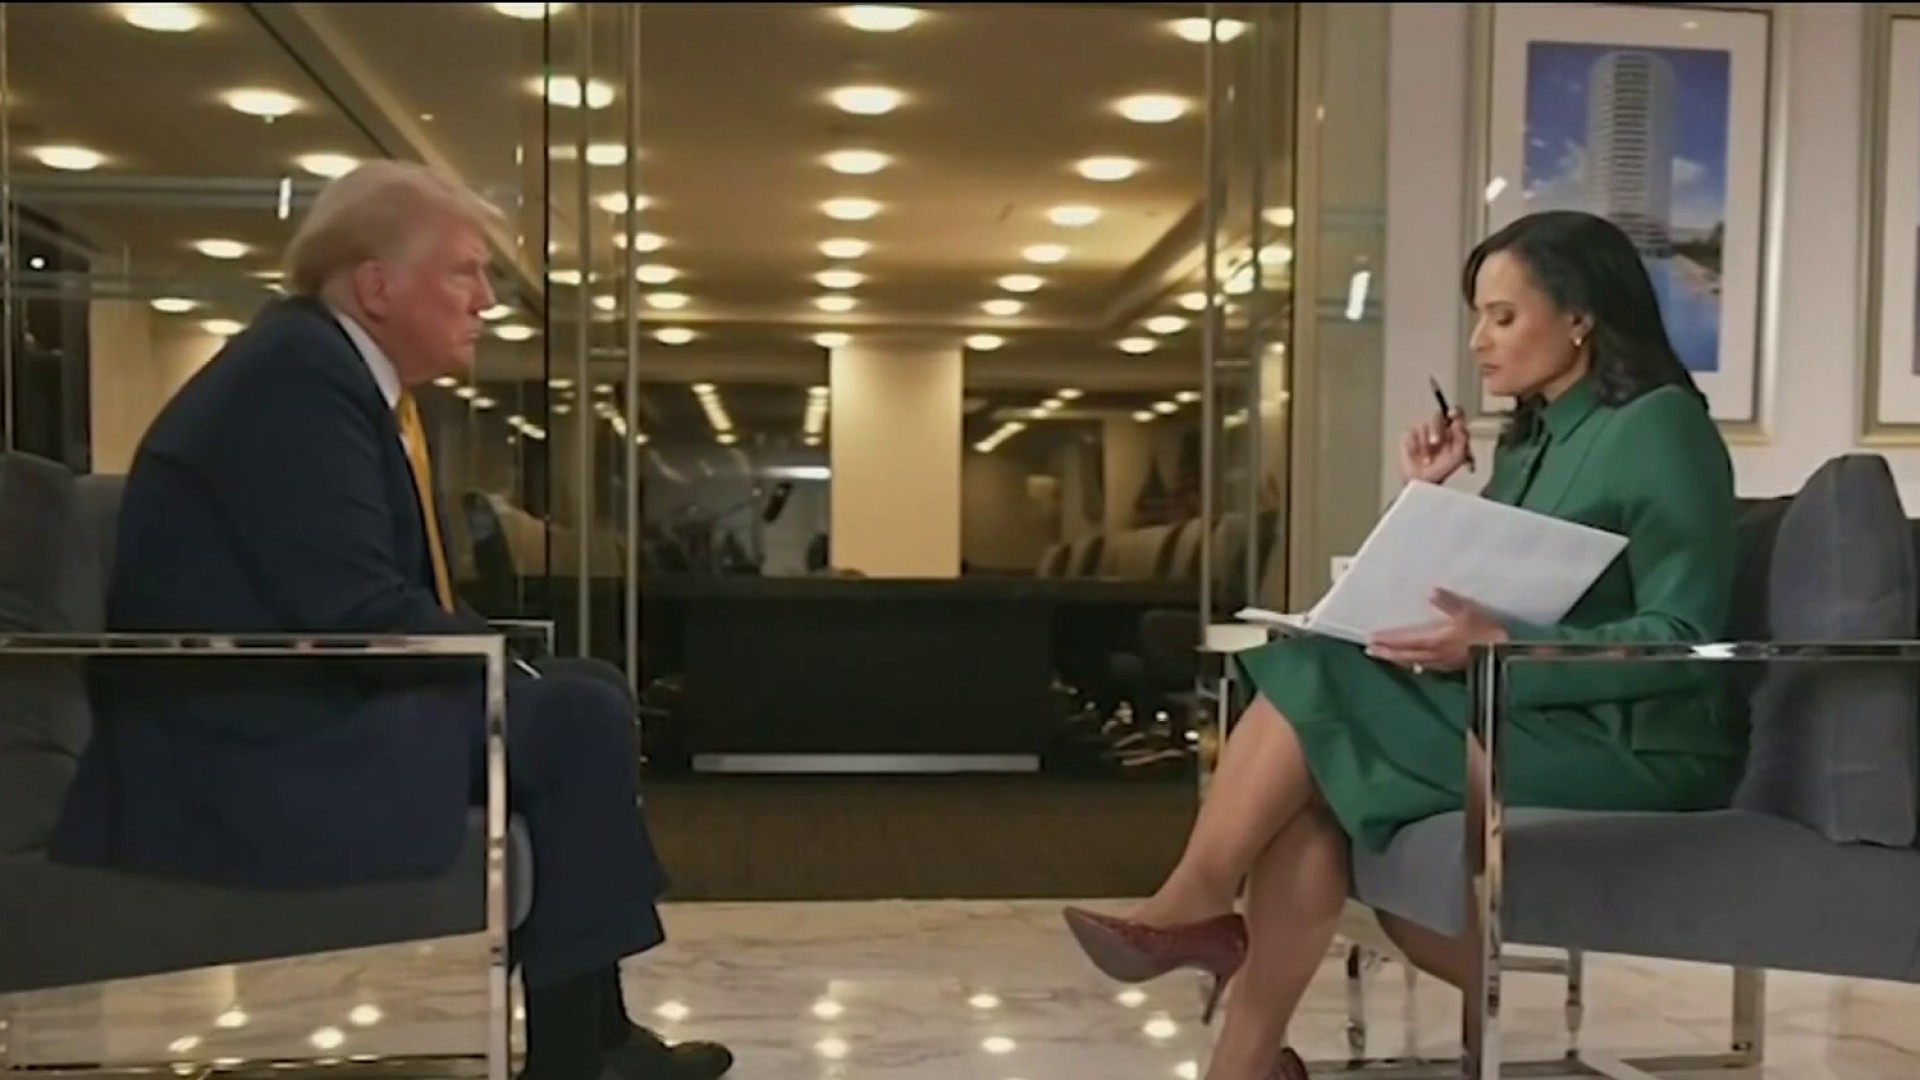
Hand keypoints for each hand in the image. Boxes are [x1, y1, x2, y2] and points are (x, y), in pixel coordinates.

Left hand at [1366, 589, 1508, 673]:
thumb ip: (1449, 603)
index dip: (1388, 640)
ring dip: (1396, 659)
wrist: (1504, 652)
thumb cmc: (1487, 632)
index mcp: (1436, 640)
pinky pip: (1426, 666)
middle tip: (1369, 650)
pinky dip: (1413, 664)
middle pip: (1404, 654)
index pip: (1405, 641)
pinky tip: (1412, 664)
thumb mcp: (1469, 612)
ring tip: (1384, 656)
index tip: (1372, 639)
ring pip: (1413, 662)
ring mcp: (1442, 662)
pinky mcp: (1450, 666)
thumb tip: (1431, 592)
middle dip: (1386, 652)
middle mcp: (1435, 654)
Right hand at [1399, 407, 1470, 484]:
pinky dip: (1413, 445)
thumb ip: (1462, 439)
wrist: (1423, 481)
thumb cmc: (1442, 469)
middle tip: (1435, 443)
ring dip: (1424, 444)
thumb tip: (1458, 423)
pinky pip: (1410, 434)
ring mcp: (1423, 431)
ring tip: (1426, 459)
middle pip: (1437, 416)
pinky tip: (1416, 455)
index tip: (1451, 415)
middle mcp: (1438, 428)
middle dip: (1436, 429)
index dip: (1455, 411)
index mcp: (1452, 431)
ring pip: (1422, 426)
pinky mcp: (1409, 436)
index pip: (1456, 414)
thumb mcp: (1458, 456)